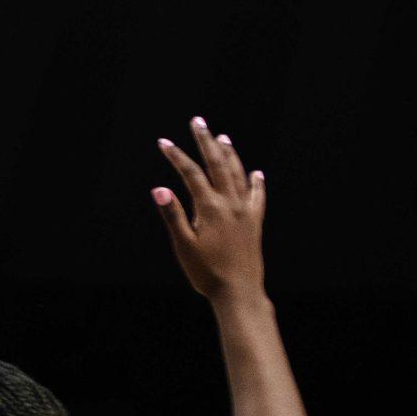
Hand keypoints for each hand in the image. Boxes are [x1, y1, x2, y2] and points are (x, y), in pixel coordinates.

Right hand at [153, 117, 267, 302]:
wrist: (240, 293)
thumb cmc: (207, 273)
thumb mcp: (183, 246)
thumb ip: (173, 215)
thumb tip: (159, 189)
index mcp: (210, 208)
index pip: (191, 174)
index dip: (176, 156)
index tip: (164, 142)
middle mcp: (230, 204)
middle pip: (218, 165)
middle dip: (206, 142)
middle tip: (198, 122)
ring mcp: (245, 212)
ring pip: (238, 175)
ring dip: (229, 154)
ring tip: (222, 138)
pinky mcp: (255, 223)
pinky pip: (257, 197)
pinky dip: (256, 183)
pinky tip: (256, 174)